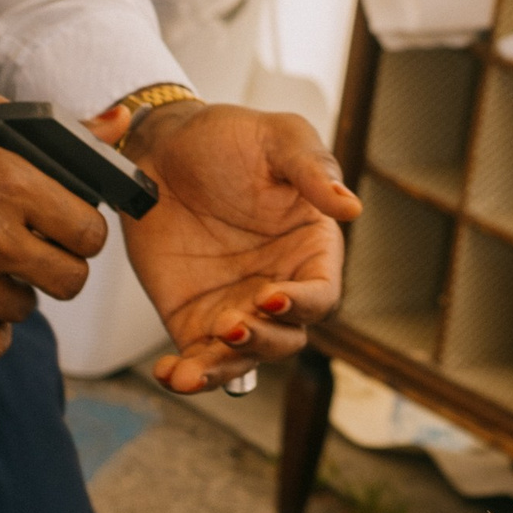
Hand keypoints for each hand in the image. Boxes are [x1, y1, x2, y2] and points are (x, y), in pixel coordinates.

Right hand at [0, 84, 109, 358]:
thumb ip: (50, 123)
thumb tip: (120, 122)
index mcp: (9, 182)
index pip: (90, 231)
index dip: (81, 232)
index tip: (64, 230)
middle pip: (70, 280)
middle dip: (56, 267)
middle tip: (30, 255)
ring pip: (26, 311)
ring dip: (13, 295)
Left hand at [95, 102, 356, 393]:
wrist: (161, 145)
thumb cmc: (229, 137)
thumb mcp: (278, 138)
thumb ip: (313, 171)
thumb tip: (351, 207)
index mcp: (309, 249)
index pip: (322, 294)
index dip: (302, 304)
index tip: (271, 296)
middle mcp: (278, 285)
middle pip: (286, 337)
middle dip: (262, 339)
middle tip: (231, 323)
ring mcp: (235, 306)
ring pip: (243, 358)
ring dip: (222, 367)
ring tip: (190, 368)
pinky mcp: (193, 318)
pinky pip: (196, 358)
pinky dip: (186, 375)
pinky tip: (169, 374)